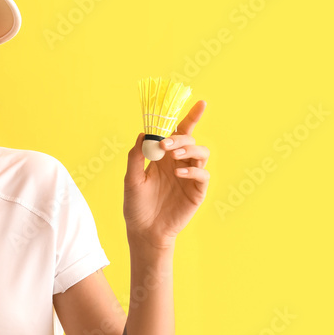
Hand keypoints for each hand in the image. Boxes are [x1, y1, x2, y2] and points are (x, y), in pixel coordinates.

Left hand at [124, 100, 209, 249]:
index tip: (200, 103)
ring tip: (174, 156)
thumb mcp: (131, 179)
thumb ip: (136, 156)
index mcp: (164, 156)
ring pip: (202, 153)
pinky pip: (203, 174)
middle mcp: (180, 163)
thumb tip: (143, 134)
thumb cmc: (137, 206)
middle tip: (166, 145)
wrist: (144, 232)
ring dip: (189, 149)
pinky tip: (178, 173)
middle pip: (191, 139)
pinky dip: (192, 170)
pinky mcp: (197, 191)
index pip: (180, 132)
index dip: (191, 117)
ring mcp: (190, 176)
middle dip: (181, 137)